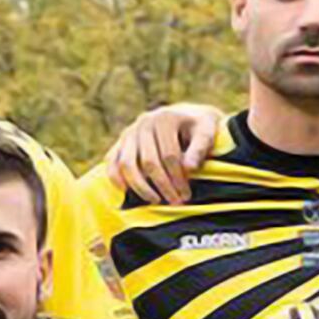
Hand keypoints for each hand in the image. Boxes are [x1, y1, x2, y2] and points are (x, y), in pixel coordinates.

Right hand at [106, 103, 225, 204]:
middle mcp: (143, 123)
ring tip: (155, 200)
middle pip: (149, 162)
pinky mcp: (120, 141)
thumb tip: (189, 168)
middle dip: (162, 185)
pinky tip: (126, 192)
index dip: (178, 178)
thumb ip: (200, 148)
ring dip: (140, 187)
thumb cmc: (199, 127)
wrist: (186, 115)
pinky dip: (116, 178)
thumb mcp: (207, 132)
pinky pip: (112, 161)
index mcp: (165, 118)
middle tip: (175, 202)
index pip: (169, 155)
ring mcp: (129, 132)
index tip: (186, 195)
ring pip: (127, 164)